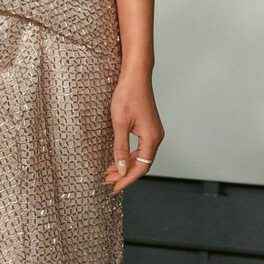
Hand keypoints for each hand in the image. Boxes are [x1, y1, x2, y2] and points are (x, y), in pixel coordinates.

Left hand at [103, 71, 164, 193]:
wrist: (135, 75)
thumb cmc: (127, 95)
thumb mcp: (120, 123)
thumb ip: (120, 148)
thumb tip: (122, 169)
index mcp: (151, 138)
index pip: (141, 167)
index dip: (127, 179)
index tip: (114, 187)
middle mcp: (156, 137)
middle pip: (142, 163)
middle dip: (125, 173)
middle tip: (108, 180)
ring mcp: (153, 131)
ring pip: (141, 156)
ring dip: (126, 164)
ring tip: (110, 171)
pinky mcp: (149, 126)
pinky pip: (140, 147)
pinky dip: (129, 154)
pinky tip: (118, 157)